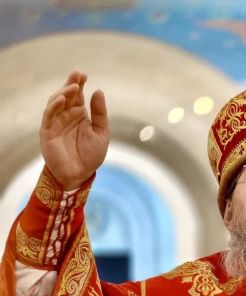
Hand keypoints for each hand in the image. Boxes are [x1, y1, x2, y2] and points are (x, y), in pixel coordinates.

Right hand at [39, 71, 109, 189]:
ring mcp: (56, 123)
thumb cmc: (91, 155)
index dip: (79, 84)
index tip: (84, 75)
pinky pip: (48, 115)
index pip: (77, 96)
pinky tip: (62, 99)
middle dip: (71, 84)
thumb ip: (99, 113)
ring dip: (63, 93)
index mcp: (78, 115)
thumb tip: (99, 91)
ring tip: (73, 86)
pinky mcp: (47, 131)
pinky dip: (54, 106)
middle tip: (78, 74)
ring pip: (55, 102)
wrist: (80, 174)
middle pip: (66, 96)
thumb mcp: (101, 132)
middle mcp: (66, 116)